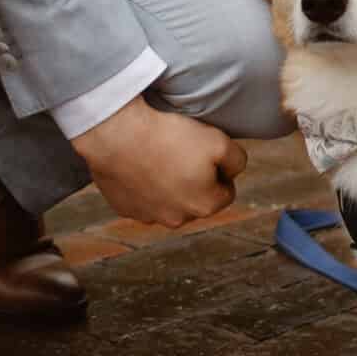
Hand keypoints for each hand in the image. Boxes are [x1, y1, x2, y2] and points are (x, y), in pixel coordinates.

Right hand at [72, 93, 246, 227]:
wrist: (120, 135)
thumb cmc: (171, 137)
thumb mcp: (219, 140)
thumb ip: (237, 160)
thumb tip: (233, 170)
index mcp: (205, 205)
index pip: (226, 192)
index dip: (220, 170)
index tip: (206, 153)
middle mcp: (177, 219)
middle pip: (197, 199)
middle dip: (195, 180)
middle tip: (182, 152)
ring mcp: (148, 216)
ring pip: (169, 201)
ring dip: (169, 184)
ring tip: (160, 155)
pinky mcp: (125, 208)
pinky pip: (142, 198)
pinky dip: (144, 183)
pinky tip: (140, 162)